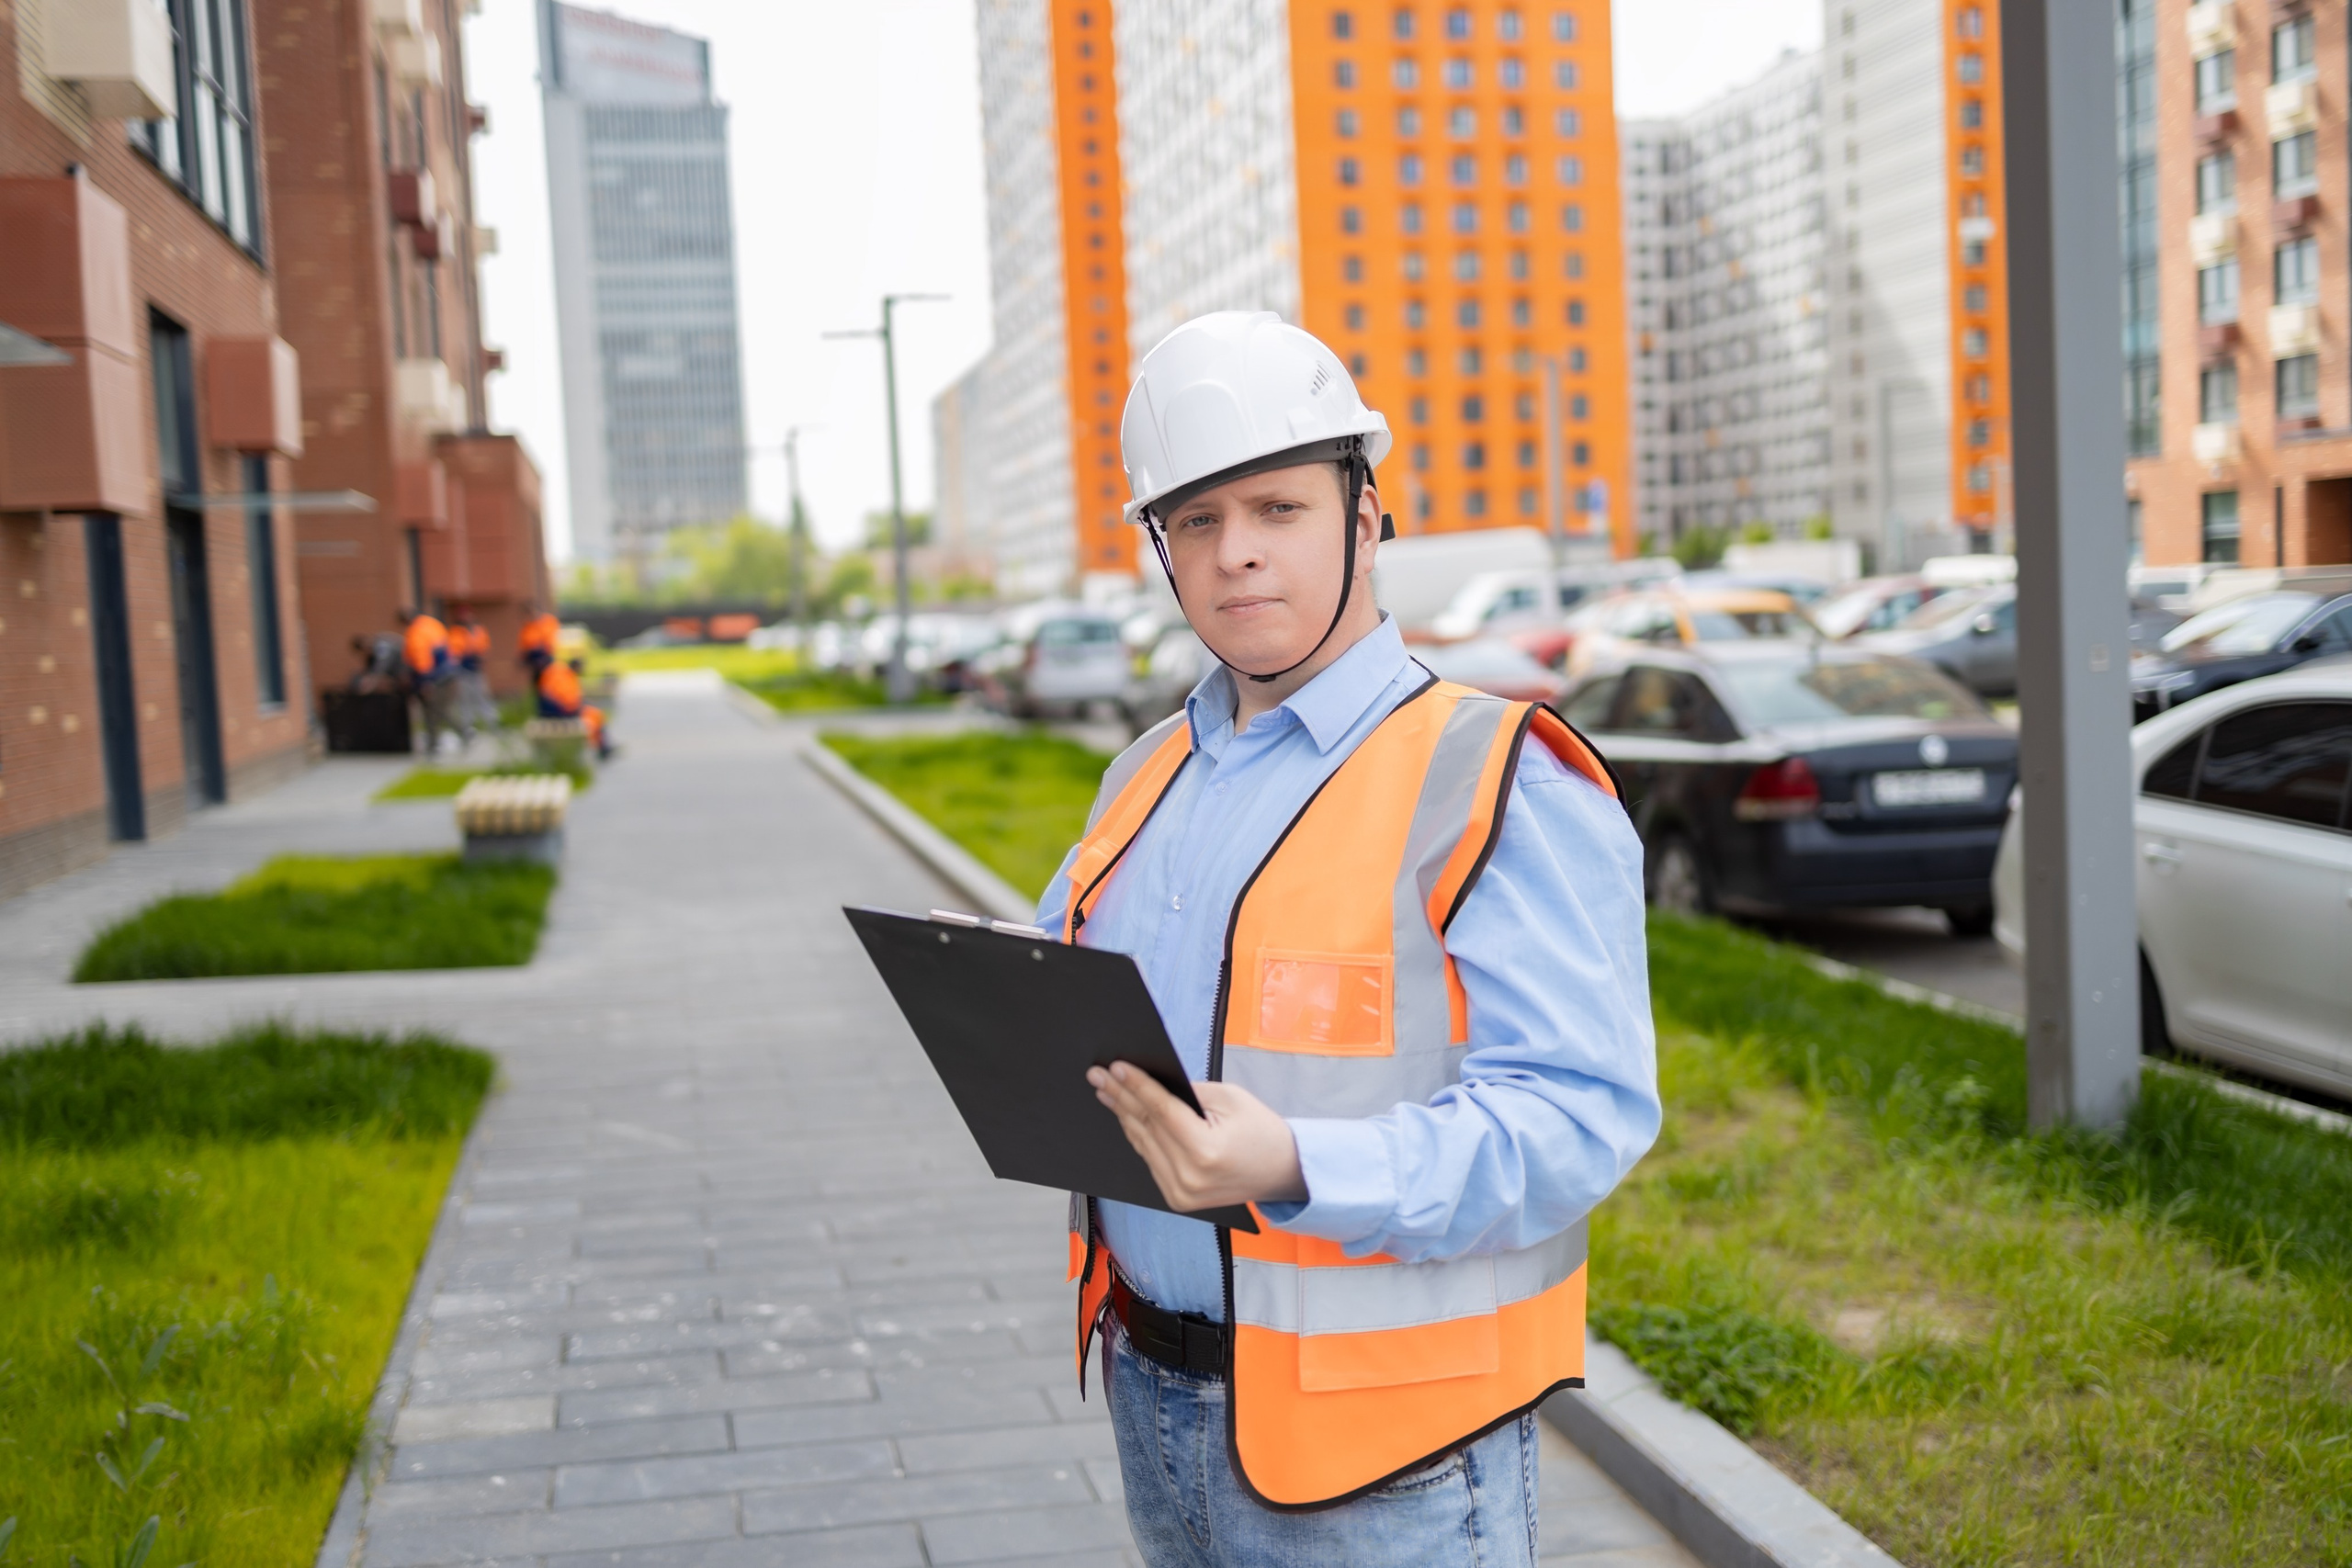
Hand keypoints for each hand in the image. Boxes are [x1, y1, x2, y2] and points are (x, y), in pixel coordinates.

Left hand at [1088, 1062, 1307, 1212]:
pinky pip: (1150, 1160)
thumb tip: (1150, 1082)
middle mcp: (1188, 1177)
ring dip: (1123, 1115)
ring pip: (1142, 1144)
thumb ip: (1188, 1092)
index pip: (1160, 1111)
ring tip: (1106, 1091)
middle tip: (1098, 1074)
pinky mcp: (1177, 1200)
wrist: (1283, 1172)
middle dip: (1120, 1096)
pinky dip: (1138, 1136)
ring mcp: (1181, 1193)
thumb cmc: (1262, 1132)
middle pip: (1145, 1126)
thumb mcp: (1230, 1099)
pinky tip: (1125, 1115)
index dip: (1136, 1085)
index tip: (1116, 1067)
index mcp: (1205, 1151)